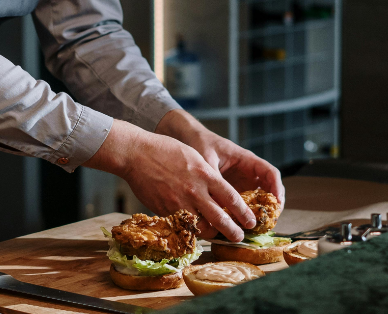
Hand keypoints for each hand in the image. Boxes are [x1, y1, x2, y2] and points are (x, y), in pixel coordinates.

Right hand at [86, 120, 257, 240]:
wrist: (137, 153)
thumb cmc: (165, 150)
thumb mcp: (194, 157)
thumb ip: (207, 175)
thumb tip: (217, 192)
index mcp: (206, 175)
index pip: (232, 199)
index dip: (244, 213)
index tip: (251, 221)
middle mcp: (196, 192)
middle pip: (221, 219)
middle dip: (233, 231)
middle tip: (239, 237)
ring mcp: (180, 203)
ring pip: (202, 228)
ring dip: (211, 234)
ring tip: (216, 235)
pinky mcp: (165, 211)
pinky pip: (183, 227)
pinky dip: (190, 231)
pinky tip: (194, 231)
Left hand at [156, 110, 285, 216]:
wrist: (189, 141)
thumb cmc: (201, 145)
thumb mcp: (207, 159)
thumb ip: (213, 177)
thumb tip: (216, 201)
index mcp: (247, 160)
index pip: (270, 173)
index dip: (277, 187)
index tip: (277, 202)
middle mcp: (248, 173)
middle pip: (269, 189)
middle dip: (272, 205)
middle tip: (270, 221)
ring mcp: (241, 183)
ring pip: (258, 199)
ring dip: (260, 212)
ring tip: (257, 227)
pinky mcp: (232, 192)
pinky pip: (242, 204)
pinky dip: (243, 214)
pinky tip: (239, 225)